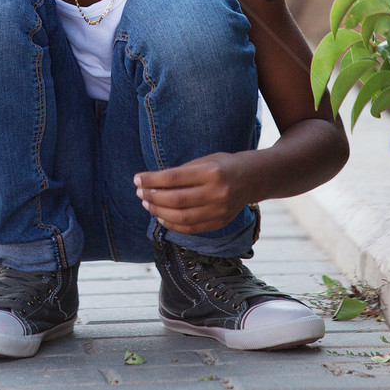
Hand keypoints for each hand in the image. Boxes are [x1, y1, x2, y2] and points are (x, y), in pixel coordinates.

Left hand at [133, 153, 253, 234]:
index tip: (137, 179)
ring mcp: (219, 210)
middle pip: (175, 199)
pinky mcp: (219, 223)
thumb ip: (181, 172)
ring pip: (181, 217)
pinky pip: (191, 228)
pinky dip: (173, 225)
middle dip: (152, 197)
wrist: (252, 178)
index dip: (152, 179)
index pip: (173, 178)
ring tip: (147, 204)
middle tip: (139, 192)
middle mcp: (216, 192)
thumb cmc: (222, 165)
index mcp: (210, 172)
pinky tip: (162, 217)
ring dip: (159, 212)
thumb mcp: (204, 160)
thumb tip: (151, 182)